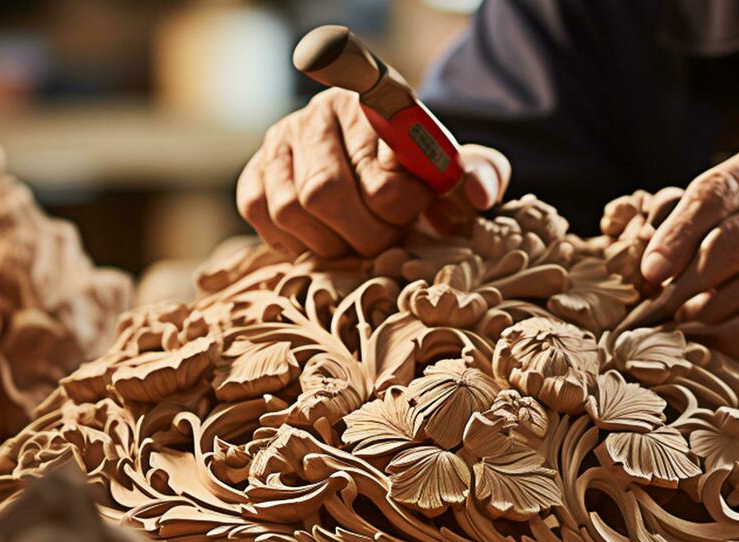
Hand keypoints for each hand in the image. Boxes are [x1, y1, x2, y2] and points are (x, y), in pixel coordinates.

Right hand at [237, 89, 510, 257]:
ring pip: (290, 208)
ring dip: (330, 242)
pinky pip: (260, 212)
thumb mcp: (459, 169)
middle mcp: (319, 113)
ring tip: (359, 239)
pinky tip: (326, 239)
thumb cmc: (424, 171)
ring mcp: (280, 140)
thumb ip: (482, 174)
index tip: (415, 210)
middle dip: (364, 233)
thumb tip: (476, 195)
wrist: (386, 165)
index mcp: (374, 102)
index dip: (401, 207)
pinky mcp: (256, 170)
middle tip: (388, 239)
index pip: (380, 171)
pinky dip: (294, 240)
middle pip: (325, 192)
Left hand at [640, 124, 738, 352]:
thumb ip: (722, 205)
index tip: (649, 268)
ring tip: (683, 318)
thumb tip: (651, 249)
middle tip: (658, 301)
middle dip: (688, 276)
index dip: (677, 234)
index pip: (718, 190)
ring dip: (711, 306)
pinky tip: (717, 332)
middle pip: (735, 238)